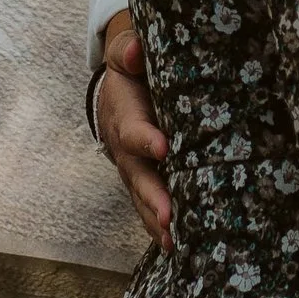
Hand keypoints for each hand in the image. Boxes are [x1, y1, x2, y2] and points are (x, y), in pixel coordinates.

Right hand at [95, 16, 171, 250]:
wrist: (118, 92)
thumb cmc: (131, 71)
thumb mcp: (126, 55)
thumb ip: (128, 50)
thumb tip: (135, 51)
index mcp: (125, 116)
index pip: (134, 130)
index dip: (146, 140)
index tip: (164, 148)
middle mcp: (126, 150)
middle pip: (138, 177)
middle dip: (153, 197)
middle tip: (169, 215)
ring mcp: (134, 171)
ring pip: (144, 200)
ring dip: (157, 221)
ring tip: (176, 241)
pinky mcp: (145, 183)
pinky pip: (150, 207)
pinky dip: (161, 228)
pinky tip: (180, 247)